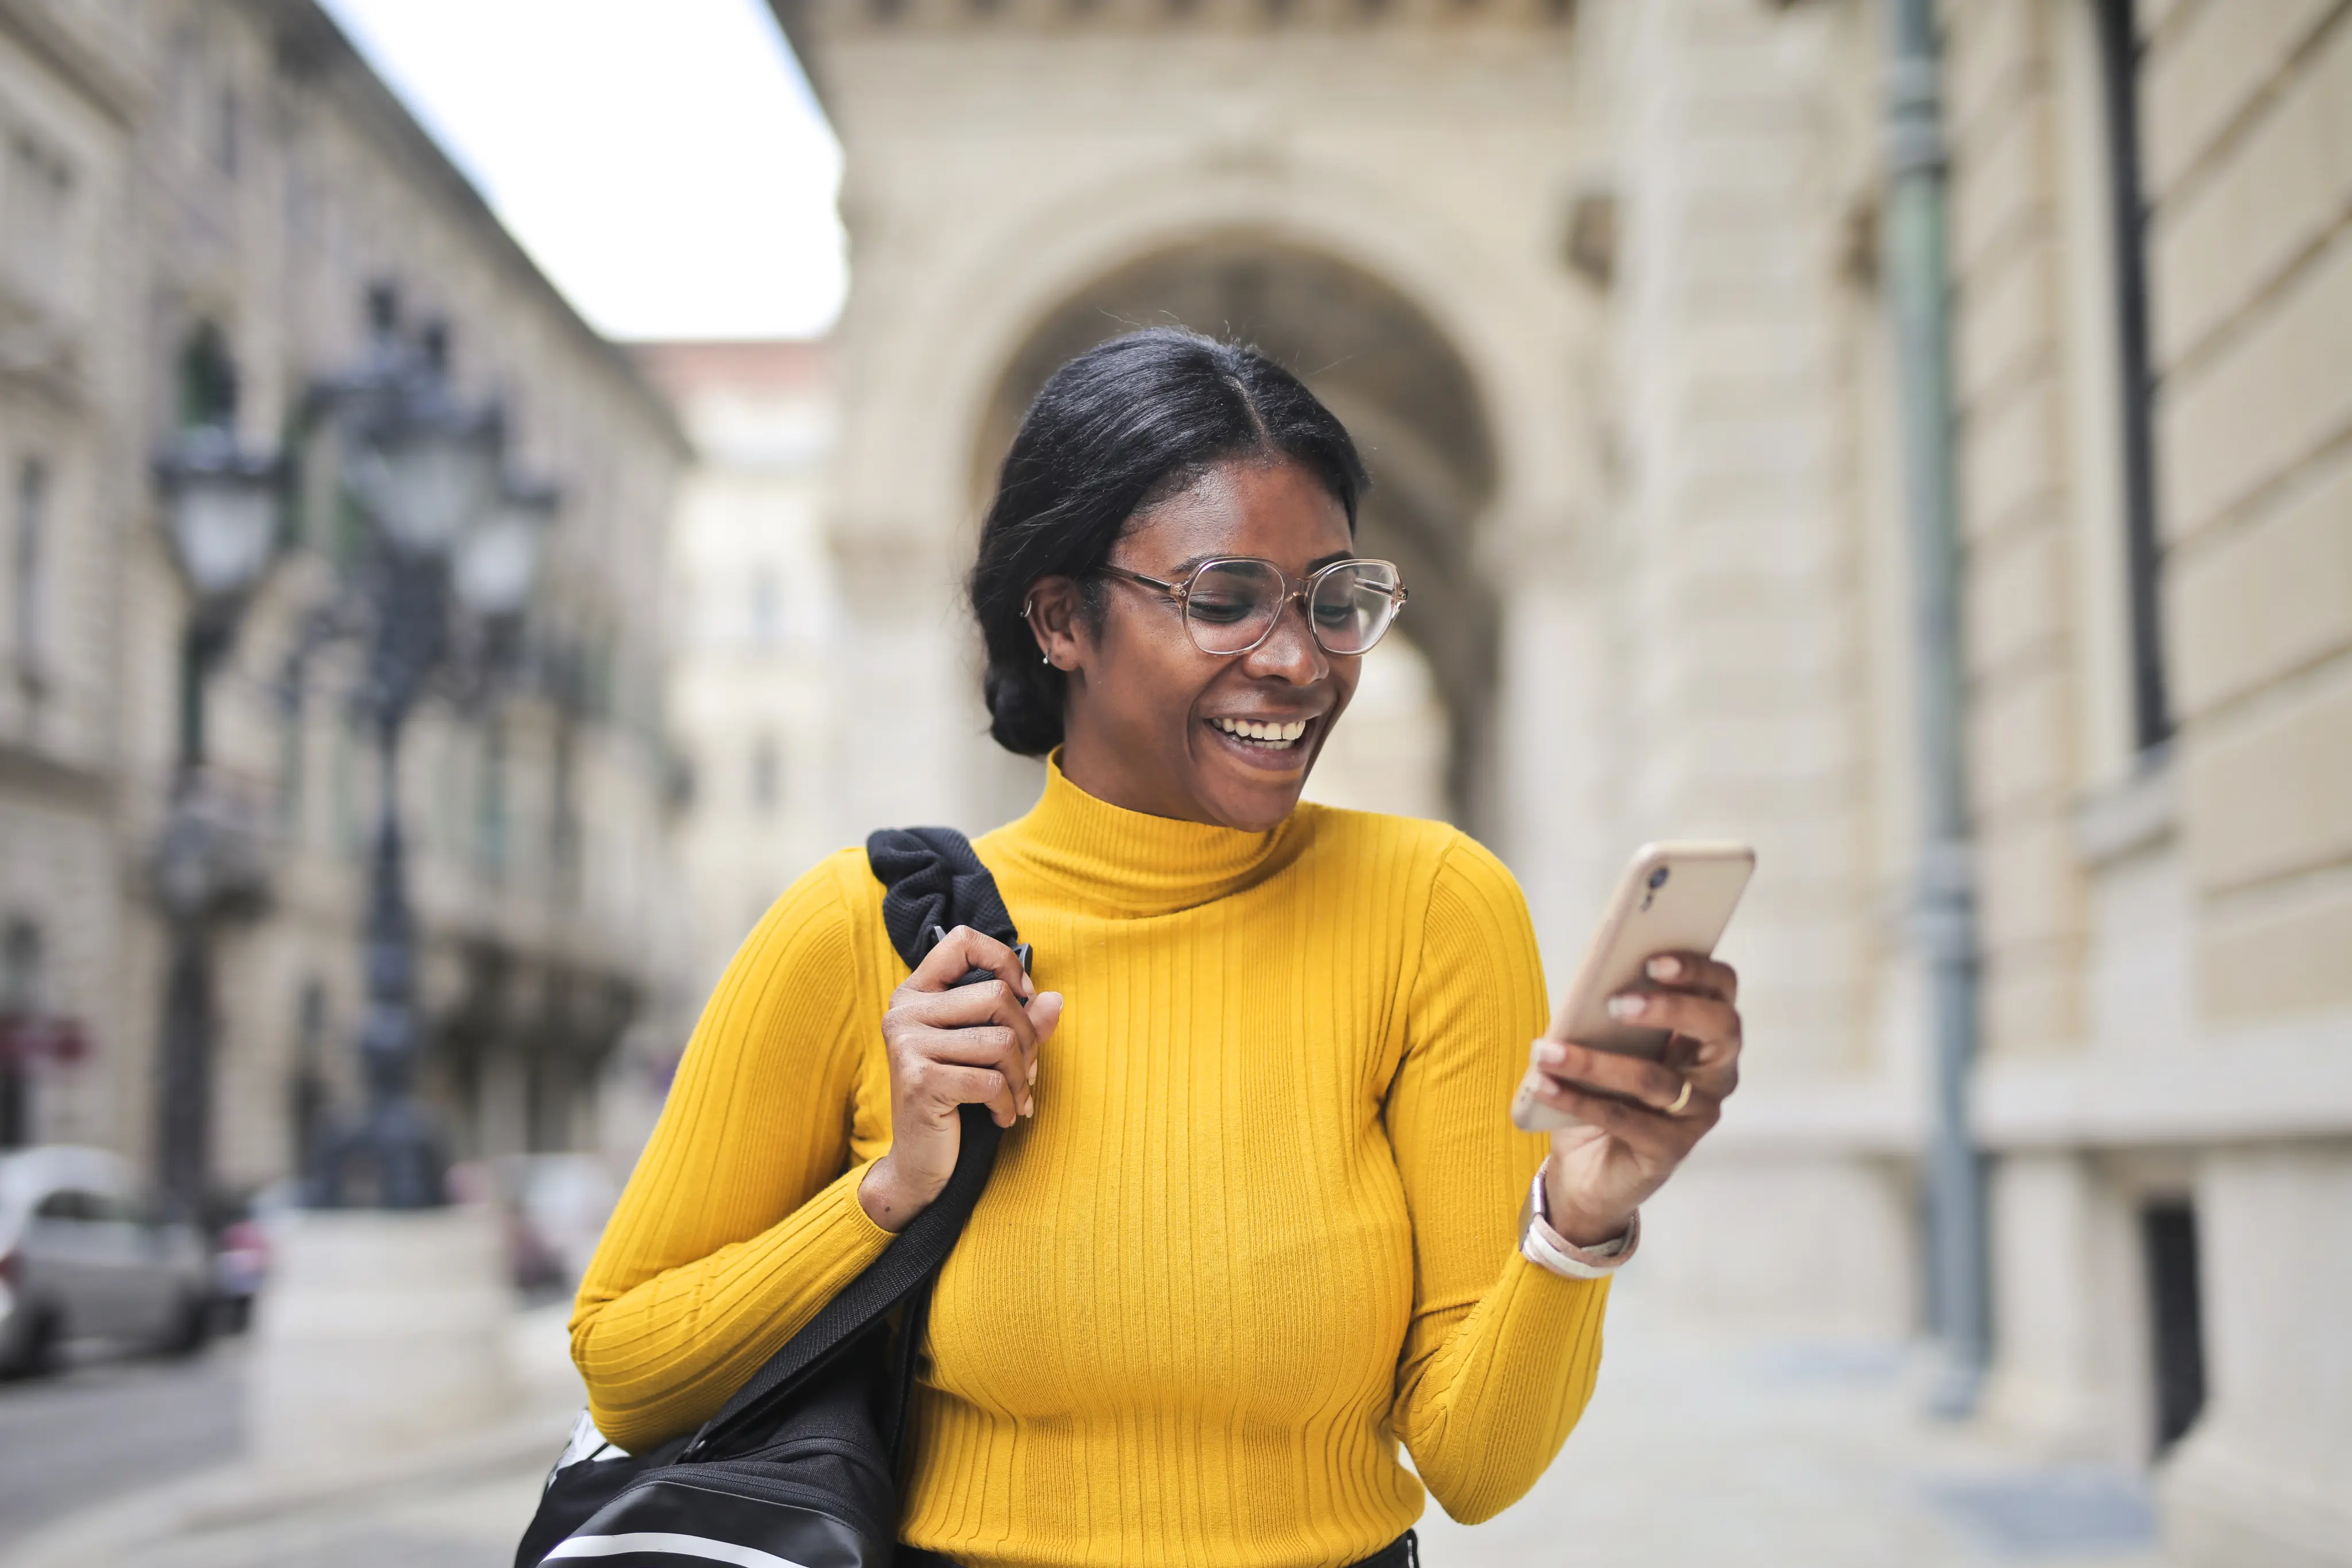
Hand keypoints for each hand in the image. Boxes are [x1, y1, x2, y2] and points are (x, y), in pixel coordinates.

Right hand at [858, 926, 1063, 1232]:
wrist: (918, 1164)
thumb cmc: (954, 1102)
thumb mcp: (987, 1055)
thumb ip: (1020, 1024)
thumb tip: (1055, 1000)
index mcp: (917, 994)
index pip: (961, 941)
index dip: (1003, 961)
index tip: (1022, 995)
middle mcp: (905, 1012)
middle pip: (997, 996)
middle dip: (1029, 1037)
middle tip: (1028, 1070)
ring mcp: (908, 1045)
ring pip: (1002, 1041)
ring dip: (1022, 1078)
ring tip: (1016, 1099)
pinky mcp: (920, 1080)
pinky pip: (991, 1081)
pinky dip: (1009, 1104)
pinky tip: (1002, 1117)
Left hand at [1520, 953, 1742, 1246]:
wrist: (1589, 1168)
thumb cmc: (1603, 1092)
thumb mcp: (1605, 1046)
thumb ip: (1609, 1015)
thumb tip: (1588, 986)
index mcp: (1703, 1032)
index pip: (1721, 989)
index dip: (1698, 970)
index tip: (1654, 960)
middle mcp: (1715, 1072)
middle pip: (1719, 1028)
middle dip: (1671, 1009)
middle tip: (1616, 1003)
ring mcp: (1698, 1114)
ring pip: (1655, 1080)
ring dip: (1594, 1063)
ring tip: (1547, 1050)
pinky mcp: (1671, 1151)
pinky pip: (1625, 1120)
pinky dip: (1577, 1101)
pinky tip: (1544, 1085)